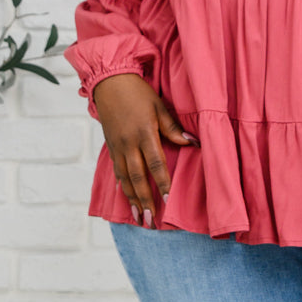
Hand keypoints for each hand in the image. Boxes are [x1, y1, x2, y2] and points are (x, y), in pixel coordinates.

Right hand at [93, 72, 198, 225]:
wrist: (109, 81)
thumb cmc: (138, 92)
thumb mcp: (159, 106)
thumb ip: (173, 128)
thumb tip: (192, 143)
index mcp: (144, 133)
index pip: (155, 163)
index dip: (162, 183)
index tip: (169, 200)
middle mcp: (129, 143)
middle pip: (137, 177)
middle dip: (145, 200)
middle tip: (151, 221)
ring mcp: (117, 146)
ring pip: (125, 178)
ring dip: (132, 199)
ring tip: (139, 218)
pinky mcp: (111, 145)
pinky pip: (116, 170)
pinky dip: (121, 186)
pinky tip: (126, 198)